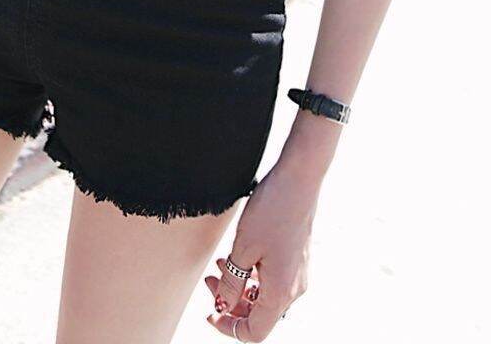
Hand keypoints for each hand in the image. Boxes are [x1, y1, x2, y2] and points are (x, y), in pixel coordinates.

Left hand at [203, 160, 318, 340]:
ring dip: (239, 287)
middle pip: (259, 315)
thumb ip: (232, 283)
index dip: (229, 327)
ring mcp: (298, 274)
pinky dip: (252, 275)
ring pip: (265, 296)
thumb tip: (223, 307)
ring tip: (220, 264)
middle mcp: (294, 289)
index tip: (209, 312)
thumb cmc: (271, 210)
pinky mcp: (297, 259)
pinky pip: (273, 280)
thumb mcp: (243, 247)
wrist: (298, 180)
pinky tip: (237, 255)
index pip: (255, 332)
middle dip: (231, 303)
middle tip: (209, 282)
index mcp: (280, 292)